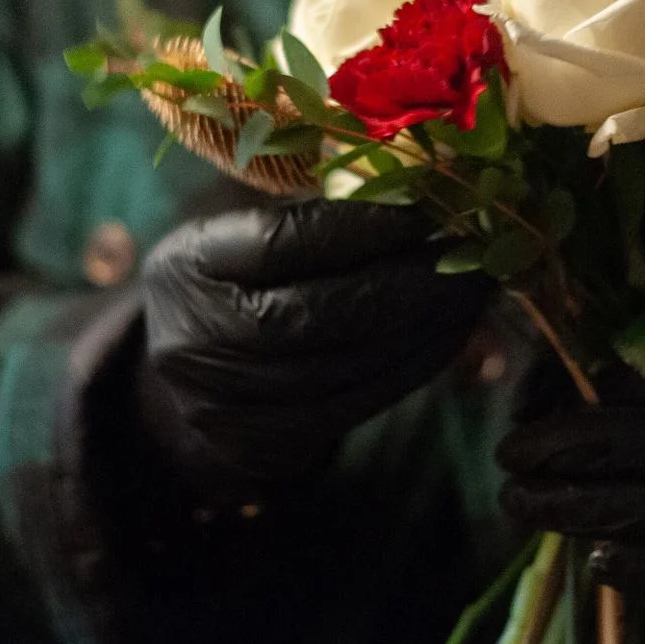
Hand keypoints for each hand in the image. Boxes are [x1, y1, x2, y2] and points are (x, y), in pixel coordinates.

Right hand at [137, 200, 494, 487]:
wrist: (170, 391)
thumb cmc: (221, 291)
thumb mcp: (234, 244)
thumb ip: (305, 225)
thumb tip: (414, 198)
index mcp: (188, 266)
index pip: (283, 243)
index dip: (362, 227)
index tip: (425, 210)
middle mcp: (199, 340)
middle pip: (323, 312)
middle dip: (412, 280)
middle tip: (473, 251)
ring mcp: (230, 403)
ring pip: (352, 363)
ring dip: (428, 327)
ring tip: (474, 292)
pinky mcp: (268, 445)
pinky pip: (360, 403)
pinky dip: (415, 366)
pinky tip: (450, 335)